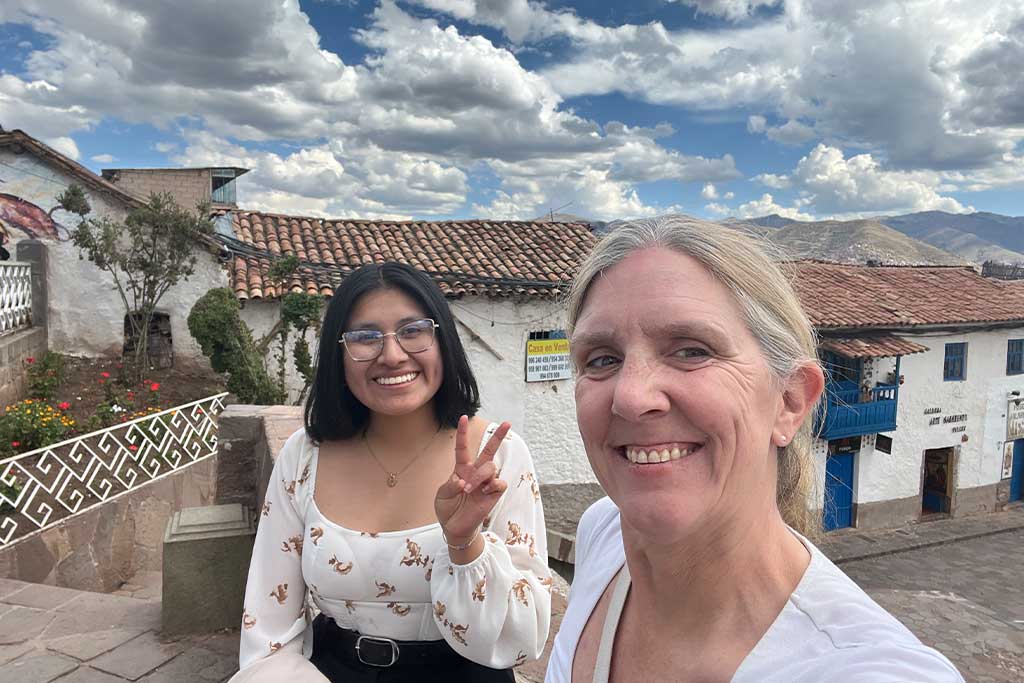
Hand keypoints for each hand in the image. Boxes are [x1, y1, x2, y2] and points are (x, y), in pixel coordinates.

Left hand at [435, 416, 509, 543]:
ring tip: (469, 489)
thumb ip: (451, 485)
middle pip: (490, 451)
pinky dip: (492, 484)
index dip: (462, 433)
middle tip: (507, 423)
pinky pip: (500, 483)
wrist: (454, 528)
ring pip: (491, 467)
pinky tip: (485, 490)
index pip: (462, 448)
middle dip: (498, 436)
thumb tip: (464, 481)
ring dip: (479, 476)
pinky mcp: (494, 494)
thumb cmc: (448, 509)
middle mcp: (476, 473)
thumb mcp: (442, 495)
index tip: (462, 417)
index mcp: (462, 469)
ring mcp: (486, 483)